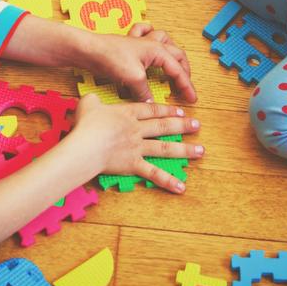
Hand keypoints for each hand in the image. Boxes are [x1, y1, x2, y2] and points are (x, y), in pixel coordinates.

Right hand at [72, 95, 202, 192]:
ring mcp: (137, 148)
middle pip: (163, 126)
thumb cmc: (85, 124)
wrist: (87, 145)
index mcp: (127, 114)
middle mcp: (136, 129)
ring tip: (201, 151)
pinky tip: (181, 186)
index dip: (167, 110)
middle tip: (197, 125)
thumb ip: (93, 100)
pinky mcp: (134, 165)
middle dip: (182, 126)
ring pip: (166, 148)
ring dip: (185, 150)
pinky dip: (168, 181)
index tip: (180, 112)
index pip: (152, 110)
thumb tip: (93, 99)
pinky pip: (154, 174)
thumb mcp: (88, 103)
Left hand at [83, 23, 195, 102]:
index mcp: (157, 50)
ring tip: (175, 63)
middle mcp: (151, 43)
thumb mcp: (133, 79)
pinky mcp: (128, 43)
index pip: (178, 70)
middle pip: (177, 54)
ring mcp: (140, 41)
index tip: (192, 99)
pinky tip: (149, 40)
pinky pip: (144, 33)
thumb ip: (145, 93)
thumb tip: (151, 104)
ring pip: (164, 40)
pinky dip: (149, 34)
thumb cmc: (110, 58)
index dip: (187, 86)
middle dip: (184, 70)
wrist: (88, 49)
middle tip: (186, 86)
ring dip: (172, 51)